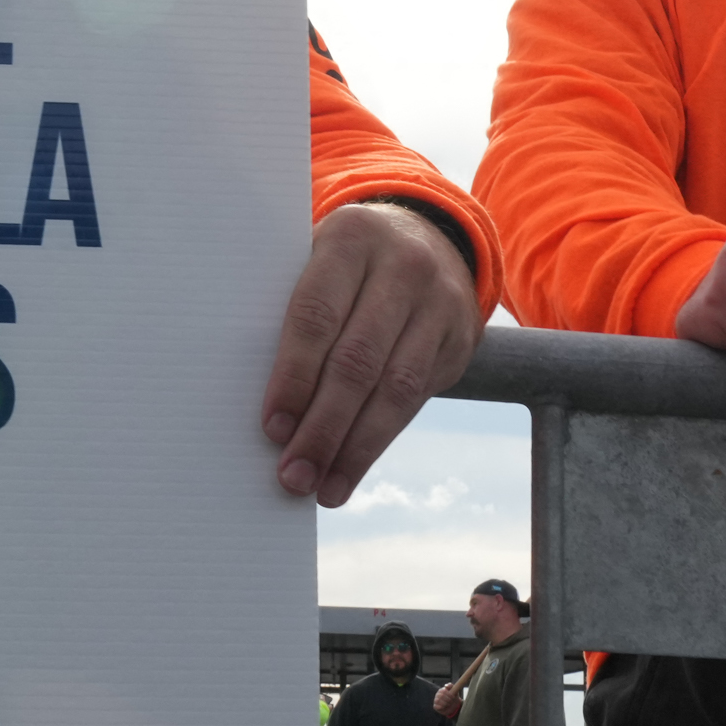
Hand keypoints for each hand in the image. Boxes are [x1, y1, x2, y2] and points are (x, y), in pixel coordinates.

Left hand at [261, 201, 484, 504]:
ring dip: (356, 449)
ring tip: (325, 488)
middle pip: (358, 361)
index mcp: (351, 240)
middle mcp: (403, 267)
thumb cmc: (344, 263)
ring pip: (396, 389)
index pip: (316, 316)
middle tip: (294, 476)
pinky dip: (380, 440)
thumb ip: (293, 311)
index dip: (294, 377)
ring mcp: (439, 303)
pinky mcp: (460, 339)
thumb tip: (265, 404)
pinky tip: (351, 469)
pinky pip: (417, 398)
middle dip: (323, 427)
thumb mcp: (318, 259)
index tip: (272, 428)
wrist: (427, 237)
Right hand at [433, 682, 461, 717]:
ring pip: (438, 700)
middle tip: (451, 701)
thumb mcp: (454, 691)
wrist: (454, 705)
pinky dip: (442, 707)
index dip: (449, 694)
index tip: (453, 697)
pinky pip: (437, 706)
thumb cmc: (453, 697)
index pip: (443, 691)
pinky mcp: (435, 706)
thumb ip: (450, 686)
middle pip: (441, 696)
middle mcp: (437, 695)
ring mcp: (436, 700)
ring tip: (449, 704)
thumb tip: (446, 686)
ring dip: (445, 703)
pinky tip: (445, 707)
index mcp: (441, 690)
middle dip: (448, 699)